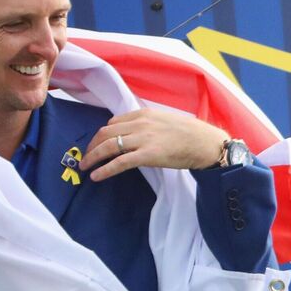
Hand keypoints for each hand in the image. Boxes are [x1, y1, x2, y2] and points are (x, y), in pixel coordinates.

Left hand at [79, 109, 227, 179]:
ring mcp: (143, 139)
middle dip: (92, 145)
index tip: (98, 144)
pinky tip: (96, 176)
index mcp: (143, 114)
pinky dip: (104, 169)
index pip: (114, 123)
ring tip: (85, 166)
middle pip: (106, 133)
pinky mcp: (147, 155)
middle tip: (85, 156)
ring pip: (108, 147)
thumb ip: (149, 125)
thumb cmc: (190, 134)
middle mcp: (140, 124)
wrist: (205, 143)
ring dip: (93, 157)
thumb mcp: (165, 121)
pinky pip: (119, 163)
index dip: (102, 135)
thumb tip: (137, 134)